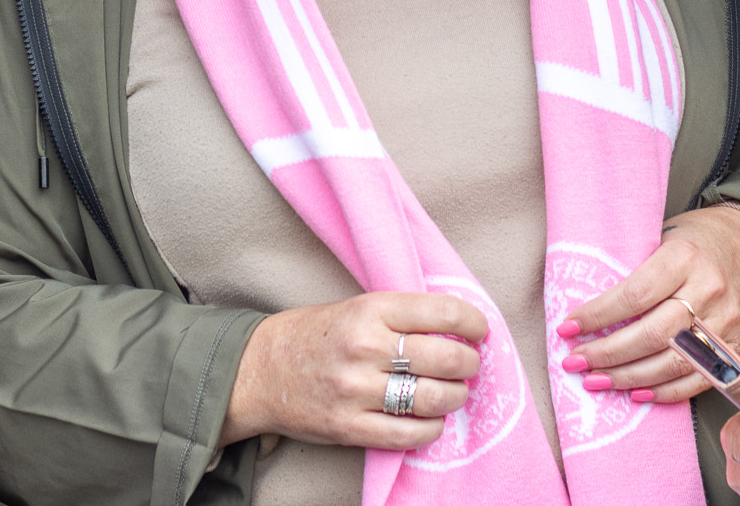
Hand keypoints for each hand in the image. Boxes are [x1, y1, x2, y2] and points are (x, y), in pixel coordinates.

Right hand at [221, 291, 486, 450]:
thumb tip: (458, 328)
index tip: (481, 331)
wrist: (259, 370)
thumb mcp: (356, 306)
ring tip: (454, 393)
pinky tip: (431, 420)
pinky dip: (430, 429)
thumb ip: (401, 316)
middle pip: (445, 359)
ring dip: (455, 397)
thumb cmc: (314, 334)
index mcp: (370, 309)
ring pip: (433, 398)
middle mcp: (366, 347)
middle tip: (470, 365)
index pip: (442, 313)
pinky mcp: (349, 426)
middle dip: (470, 364)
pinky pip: (408, 433)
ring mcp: (357, 390)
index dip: (474, 322)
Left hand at [557, 206, 739, 403]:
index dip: (598, 316)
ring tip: (596, 380)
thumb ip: (632, 270)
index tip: (568, 328)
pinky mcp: (735, 345)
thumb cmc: (695, 242)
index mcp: (684, 257)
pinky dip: (664, 391)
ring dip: (628, 377)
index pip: (635, 295)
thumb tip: (584, 308)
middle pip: (652, 335)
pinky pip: (698, 379)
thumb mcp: (661, 237)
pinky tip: (635, 391)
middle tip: (574, 361)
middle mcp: (708, 290)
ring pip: (673, 362)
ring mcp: (725, 321)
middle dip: (607, 354)